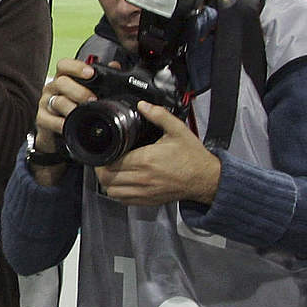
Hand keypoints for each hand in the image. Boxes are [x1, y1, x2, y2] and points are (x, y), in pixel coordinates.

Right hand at [35, 59, 99, 147]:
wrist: (59, 135)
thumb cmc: (75, 109)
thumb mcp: (89, 93)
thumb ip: (100, 80)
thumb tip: (114, 66)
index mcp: (64, 78)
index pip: (65, 65)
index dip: (76, 67)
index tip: (90, 72)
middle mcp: (53, 88)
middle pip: (61, 82)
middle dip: (79, 91)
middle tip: (92, 100)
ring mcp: (45, 102)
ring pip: (57, 101)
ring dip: (72, 108)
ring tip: (83, 114)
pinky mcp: (41, 118)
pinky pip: (48, 119)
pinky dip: (59, 123)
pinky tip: (68, 125)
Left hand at [94, 101, 220, 206]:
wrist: (205, 178)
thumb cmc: (191, 156)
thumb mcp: (177, 130)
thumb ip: (159, 115)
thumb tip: (142, 105)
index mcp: (146, 159)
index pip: (112, 161)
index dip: (104, 156)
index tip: (106, 149)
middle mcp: (142, 178)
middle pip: (107, 178)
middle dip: (102, 168)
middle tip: (105, 159)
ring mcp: (144, 192)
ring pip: (112, 191)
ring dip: (108, 181)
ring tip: (112, 170)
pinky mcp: (147, 201)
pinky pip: (123, 200)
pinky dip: (117, 192)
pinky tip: (122, 182)